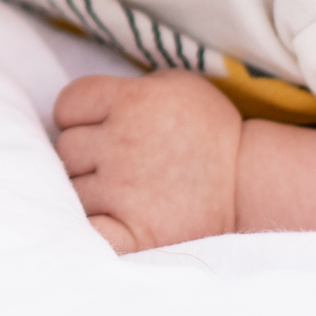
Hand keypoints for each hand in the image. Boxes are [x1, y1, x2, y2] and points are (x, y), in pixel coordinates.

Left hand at [52, 71, 242, 253]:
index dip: (75, 115)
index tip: (95, 125)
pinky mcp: (135, 230)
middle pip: (66, 149)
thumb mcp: (175, 84)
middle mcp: (123, 144)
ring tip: (119, 190)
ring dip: (88, 191)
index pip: (68, 104)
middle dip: (83, 154)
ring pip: (72, 191)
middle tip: (113, 161)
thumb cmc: (209, 129)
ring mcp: (125, 190)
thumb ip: (127, 88)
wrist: (249, 180)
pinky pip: (89, 231)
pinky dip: (90, 228)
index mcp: (132, 101)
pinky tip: (106, 220)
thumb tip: (85, 106)